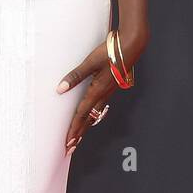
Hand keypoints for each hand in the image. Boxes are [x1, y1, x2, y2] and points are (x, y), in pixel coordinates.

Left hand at [56, 26, 146, 152]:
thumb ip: (75, 76)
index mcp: (97, 90)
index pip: (82, 114)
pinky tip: (92, 116)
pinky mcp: (111, 86)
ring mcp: (109, 91)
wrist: (132, 45)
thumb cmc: (111, 51)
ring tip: (78, 136)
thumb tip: (60, 88)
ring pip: (95, 114)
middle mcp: (103, 94)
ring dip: (86, 126)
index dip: (74, 129)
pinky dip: (93, 116)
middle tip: (70, 147)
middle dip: (79, 134)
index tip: (68, 142)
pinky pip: (100, 106)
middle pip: (89, 119)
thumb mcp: (90, 62)